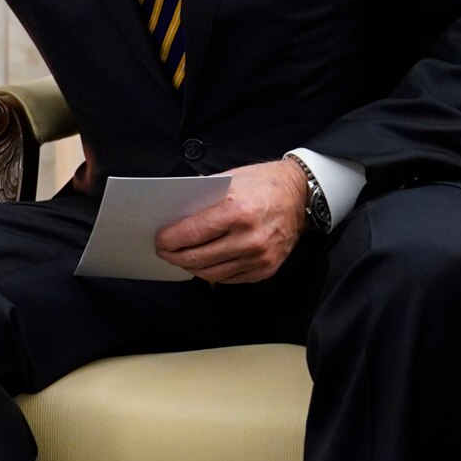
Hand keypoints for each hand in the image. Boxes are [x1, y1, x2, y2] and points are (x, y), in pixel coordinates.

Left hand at [155, 159, 309, 283]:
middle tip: (164, 251)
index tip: (159, 240)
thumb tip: (174, 219)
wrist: (301, 196)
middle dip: (174, 256)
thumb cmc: (262, 184)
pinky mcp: (266, 269)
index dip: (170, 240)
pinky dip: (213, 273)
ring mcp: (259, 257)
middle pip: (198, 258)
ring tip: (180, 258)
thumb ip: (203, 200)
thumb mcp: (230, 181)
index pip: (193, 233)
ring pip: (212, 273)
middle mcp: (250, 238)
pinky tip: (204, 264)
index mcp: (238, 211)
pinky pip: (230, 279)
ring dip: (191, 267)